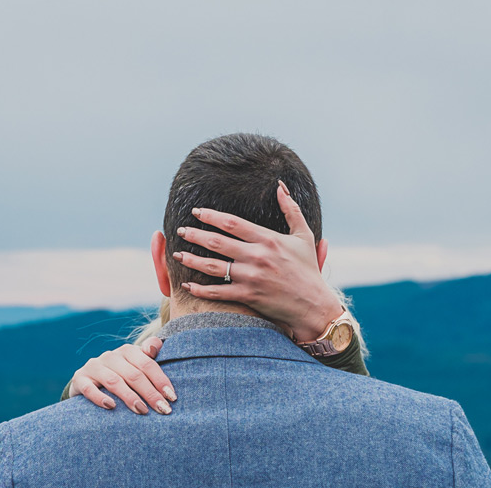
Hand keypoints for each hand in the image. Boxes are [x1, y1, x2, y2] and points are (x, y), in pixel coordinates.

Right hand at [68, 336, 175, 414]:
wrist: (86, 382)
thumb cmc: (119, 375)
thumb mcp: (134, 364)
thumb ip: (148, 355)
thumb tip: (156, 347)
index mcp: (127, 351)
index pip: (147, 364)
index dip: (161, 380)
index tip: (172, 398)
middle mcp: (110, 356)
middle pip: (134, 374)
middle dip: (150, 393)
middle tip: (163, 410)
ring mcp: (94, 367)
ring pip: (114, 381)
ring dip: (130, 397)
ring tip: (142, 411)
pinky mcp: (80, 379)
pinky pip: (89, 389)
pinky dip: (100, 397)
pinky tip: (111, 406)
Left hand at [175, 180, 345, 342]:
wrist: (314, 305)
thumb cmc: (308, 269)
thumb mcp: (304, 235)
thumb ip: (291, 209)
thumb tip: (280, 186)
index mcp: (268, 239)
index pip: (232, 223)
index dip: (211, 216)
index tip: (197, 212)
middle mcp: (257, 256)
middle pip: (217, 242)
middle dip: (195, 235)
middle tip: (181, 230)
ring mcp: (251, 277)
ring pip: (214, 266)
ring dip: (192, 260)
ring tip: (177, 254)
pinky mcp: (248, 296)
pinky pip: (219, 292)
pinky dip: (201, 290)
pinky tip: (188, 285)